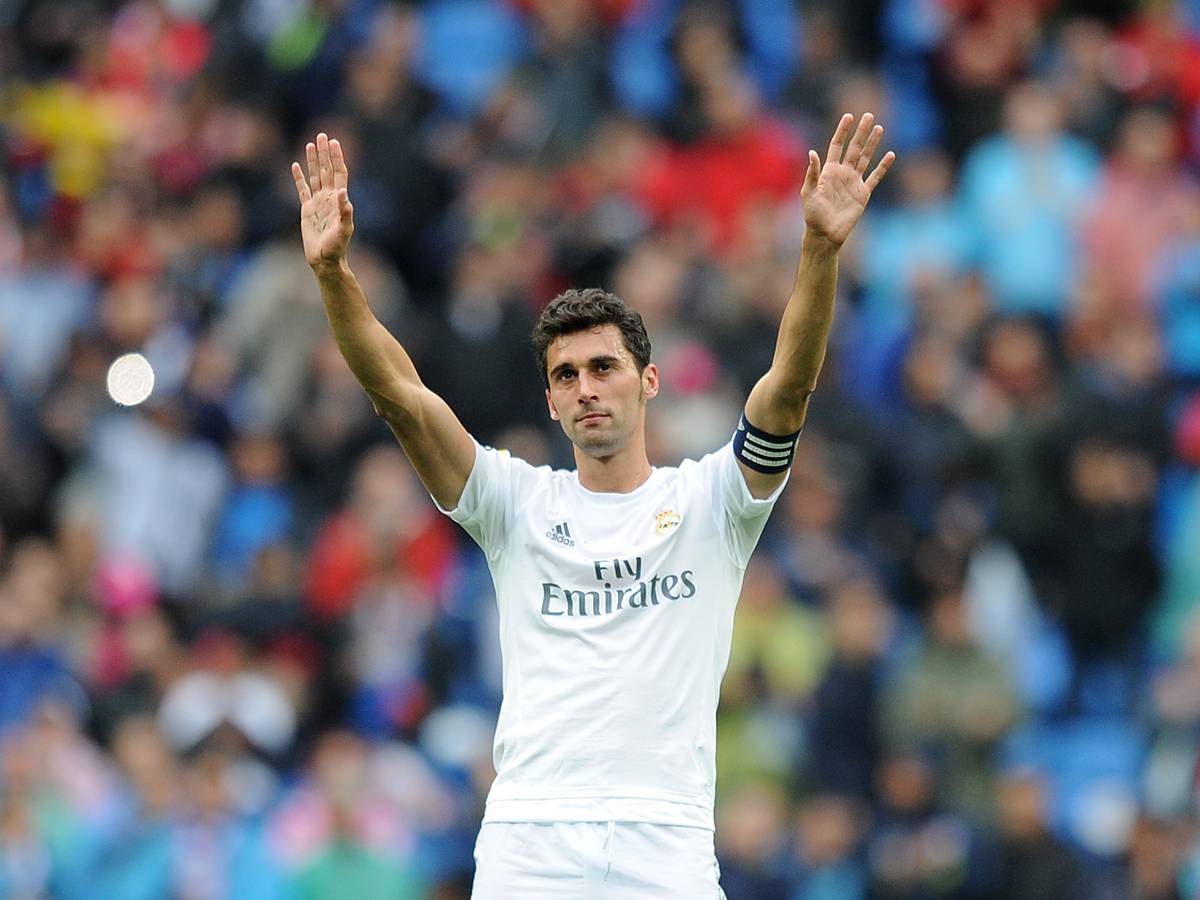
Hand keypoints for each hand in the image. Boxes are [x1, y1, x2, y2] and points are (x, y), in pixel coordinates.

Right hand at [292, 132, 353, 272]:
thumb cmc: (337, 247)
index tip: (334, 142)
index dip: (337, 158)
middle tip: (322, 135)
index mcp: (339, 200)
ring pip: (315, 176)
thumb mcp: (343, 230)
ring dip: (313, 160)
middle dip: (325, 153)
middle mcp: (329, 198)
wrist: (324, 260)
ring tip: (310, 144)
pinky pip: (301, 190)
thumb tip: (342, 192)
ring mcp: (317, 203)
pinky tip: (295, 165)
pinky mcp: (306, 210)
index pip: (339, 173)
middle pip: (327, 170)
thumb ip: (344, 211)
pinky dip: (298, 177)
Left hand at [801, 113, 894, 249]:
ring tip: (879, 128)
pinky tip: (890, 155)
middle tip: (868, 115)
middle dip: (860, 132)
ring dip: (872, 144)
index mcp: (829, 171)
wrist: (825, 234)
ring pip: (866, 158)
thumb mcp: (808, 193)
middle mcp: (843, 173)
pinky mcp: (863, 194)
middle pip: (854, 148)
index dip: (842, 131)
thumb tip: (812, 152)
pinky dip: (883, 167)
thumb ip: (812, 173)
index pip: (836, 145)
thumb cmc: (813, 215)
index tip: (848, 116)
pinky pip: (875, 177)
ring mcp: (854, 182)